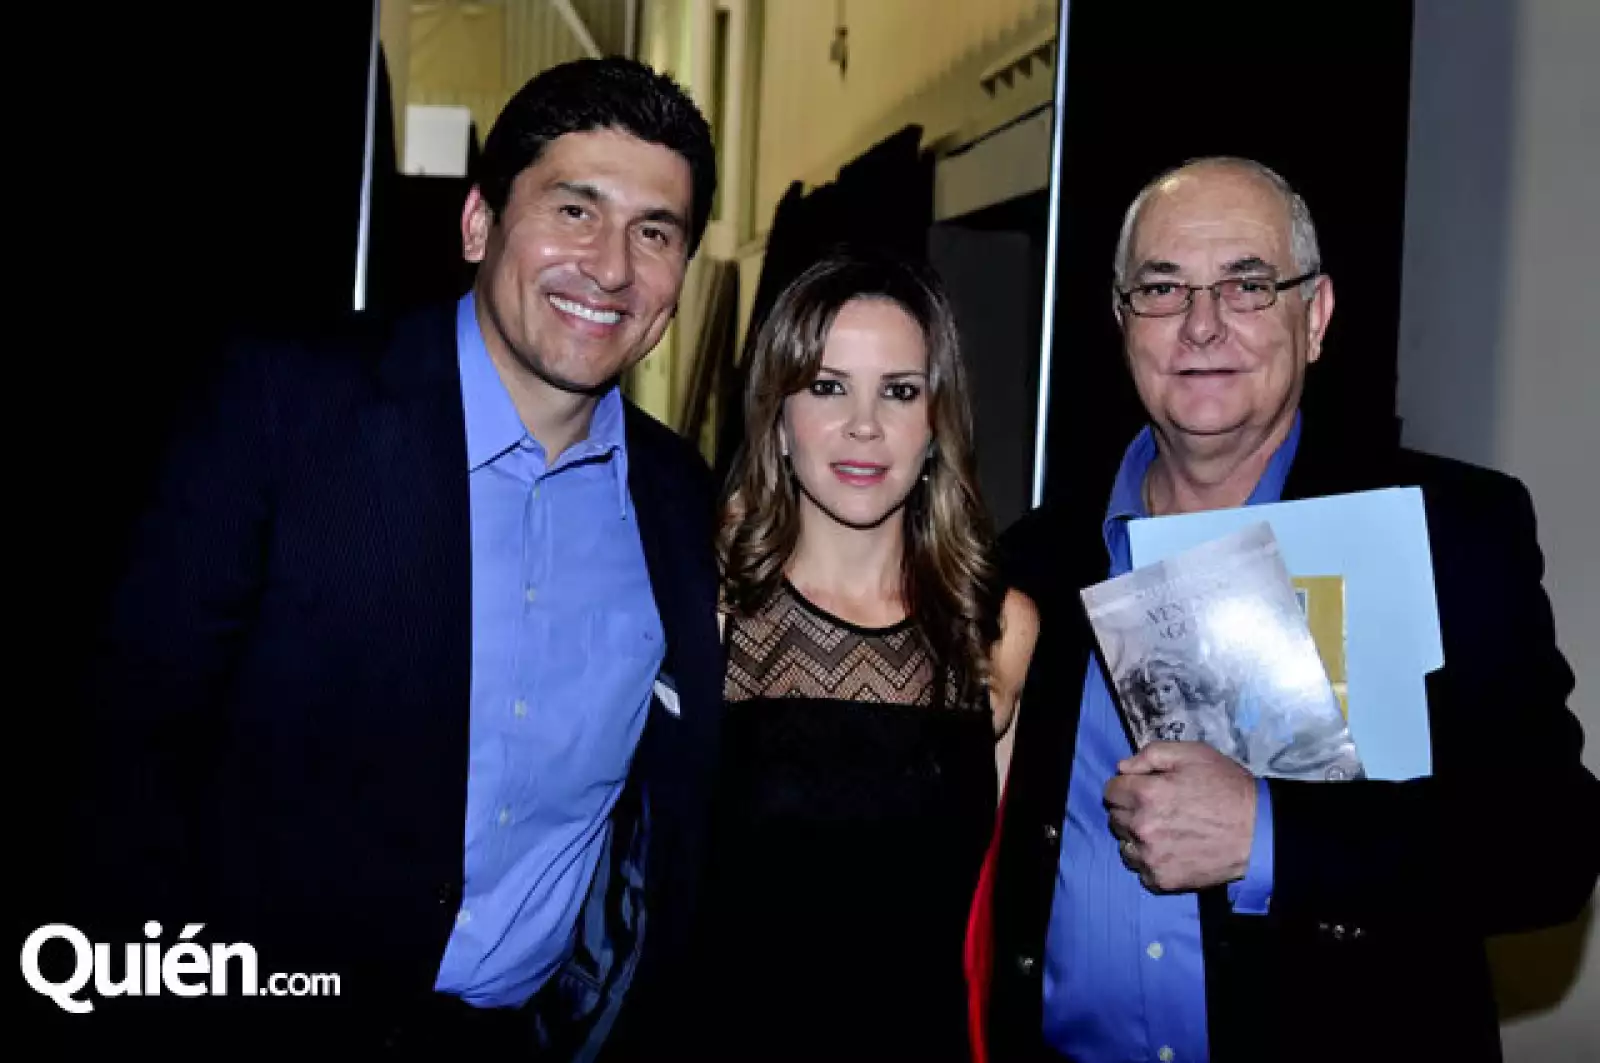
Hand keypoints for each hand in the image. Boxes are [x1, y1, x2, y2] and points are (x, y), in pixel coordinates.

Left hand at [1104, 741, 1256, 892]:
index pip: (1110, 791)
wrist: (1258, 832)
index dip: (1125, 787)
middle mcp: (1142, 826)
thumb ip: (1151, 754)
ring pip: (1124, 846)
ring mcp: (1150, 856)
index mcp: (1145, 793)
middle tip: (1156, 809)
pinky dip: (1150, 862)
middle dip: (1130, 810)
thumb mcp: (1192, 754)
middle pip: (1115, 818)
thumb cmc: (1227, 788)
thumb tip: (1122, 768)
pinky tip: (1169, 851)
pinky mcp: (1162, 880)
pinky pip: (1140, 870)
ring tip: (1163, 832)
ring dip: (1136, 838)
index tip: (1141, 789)